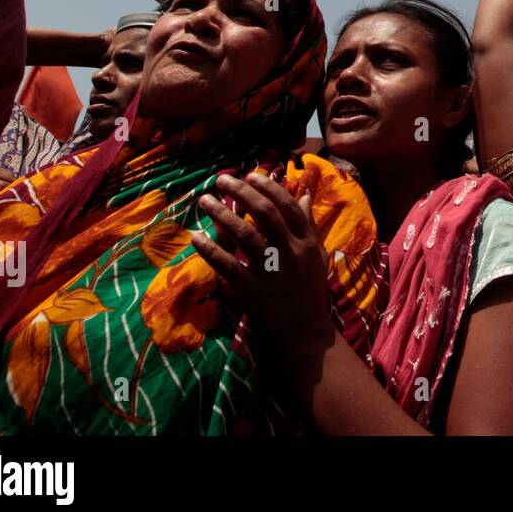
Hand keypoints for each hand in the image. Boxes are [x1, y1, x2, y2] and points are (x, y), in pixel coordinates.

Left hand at [191, 172, 333, 357]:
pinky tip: (196, 238)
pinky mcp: (252, 289)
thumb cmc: (309, 293)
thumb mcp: (316, 256)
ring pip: (244, 234)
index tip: (250, 175)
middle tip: (221, 180)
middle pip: (264, 213)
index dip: (268, 187)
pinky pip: (227, 264)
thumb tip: (304, 194)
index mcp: (308, 242)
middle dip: (241, 192)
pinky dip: (211, 250)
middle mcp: (291, 252)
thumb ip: (308, 225)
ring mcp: (272, 271)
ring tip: (205, 200)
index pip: (288, 205)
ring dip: (222, 214)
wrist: (304, 336)